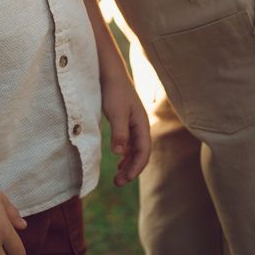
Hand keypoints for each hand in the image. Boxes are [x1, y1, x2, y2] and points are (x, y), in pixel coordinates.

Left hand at [101, 70, 150, 185]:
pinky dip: (125, 154)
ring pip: (135, 149)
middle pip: (140, 153)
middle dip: (131, 169)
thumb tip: (118, 154)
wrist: (110, 72)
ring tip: (118, 176)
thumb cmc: (114, 90)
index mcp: (142, 124)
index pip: (144, 151)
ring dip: (128, 163)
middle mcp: (140, 125)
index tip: (125, 179)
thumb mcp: (116, 112)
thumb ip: (119, 132)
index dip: (136, 167)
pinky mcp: (125, 121)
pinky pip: (129, 142)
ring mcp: (133, 123)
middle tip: (117, 182)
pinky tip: (119, 160)